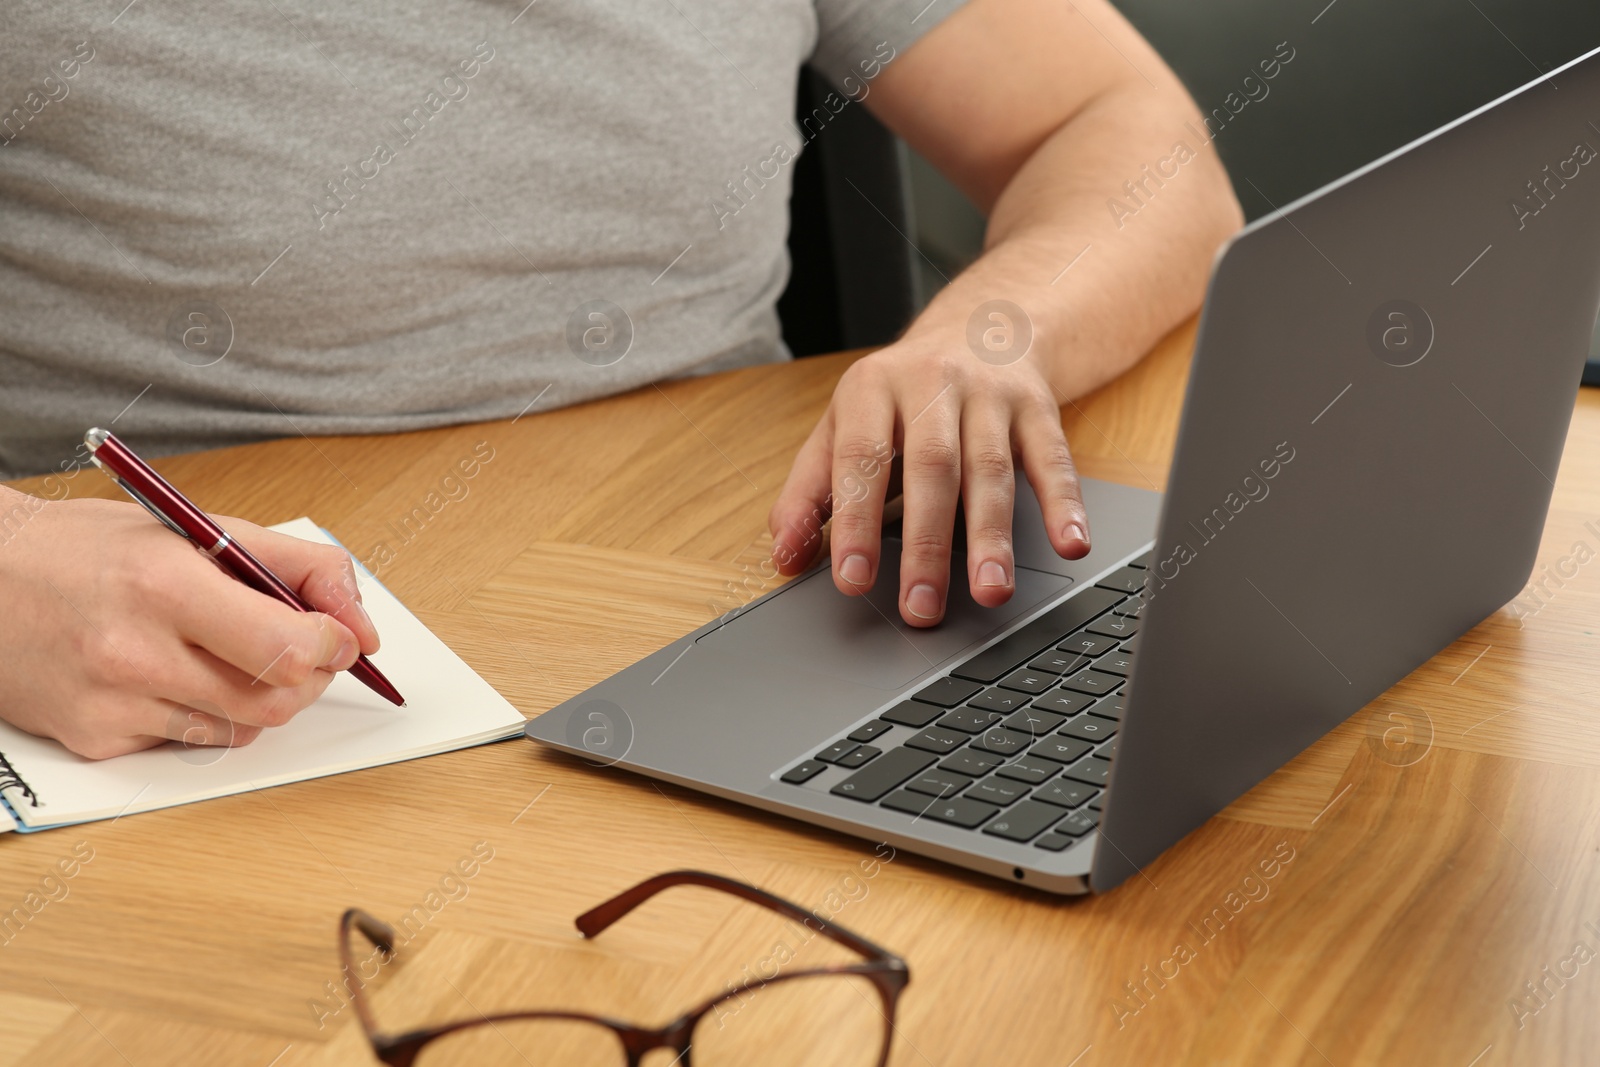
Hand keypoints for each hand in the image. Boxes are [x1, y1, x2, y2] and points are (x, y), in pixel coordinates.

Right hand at [0, 492, 379, 758]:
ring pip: (241, 729)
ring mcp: (111, 704)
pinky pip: (189, 742)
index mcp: (166, 585)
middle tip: (299, 649)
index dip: (333, 646)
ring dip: (258, 697)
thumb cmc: (88, 548)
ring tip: (225, 653)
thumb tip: (359, 624)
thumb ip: (294, 566)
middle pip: (277, 701)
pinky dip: (203, 714)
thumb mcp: (193, 529)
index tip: (339, 636)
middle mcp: (135, 651)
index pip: (288, 646)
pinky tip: (169, 676)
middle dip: (308, 677)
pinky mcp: (93, 740)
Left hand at [768, 337, 1090, 626]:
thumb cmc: (898, 397)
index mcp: (870, 389)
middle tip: (922, 607)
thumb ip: (808, 494)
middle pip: (931, 468)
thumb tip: (785, 557)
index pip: (860, 459)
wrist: (980, 327)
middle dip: (926, 544)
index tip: (854, 579)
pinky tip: (1070, 542)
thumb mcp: (840, 428)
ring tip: (991, 589)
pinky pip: (1053, 457)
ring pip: (992, 469)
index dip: (855, 521)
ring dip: (992, 536)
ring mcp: (989, 394)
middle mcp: (930, 384)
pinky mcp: (1037, 407)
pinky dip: (1064, 502)